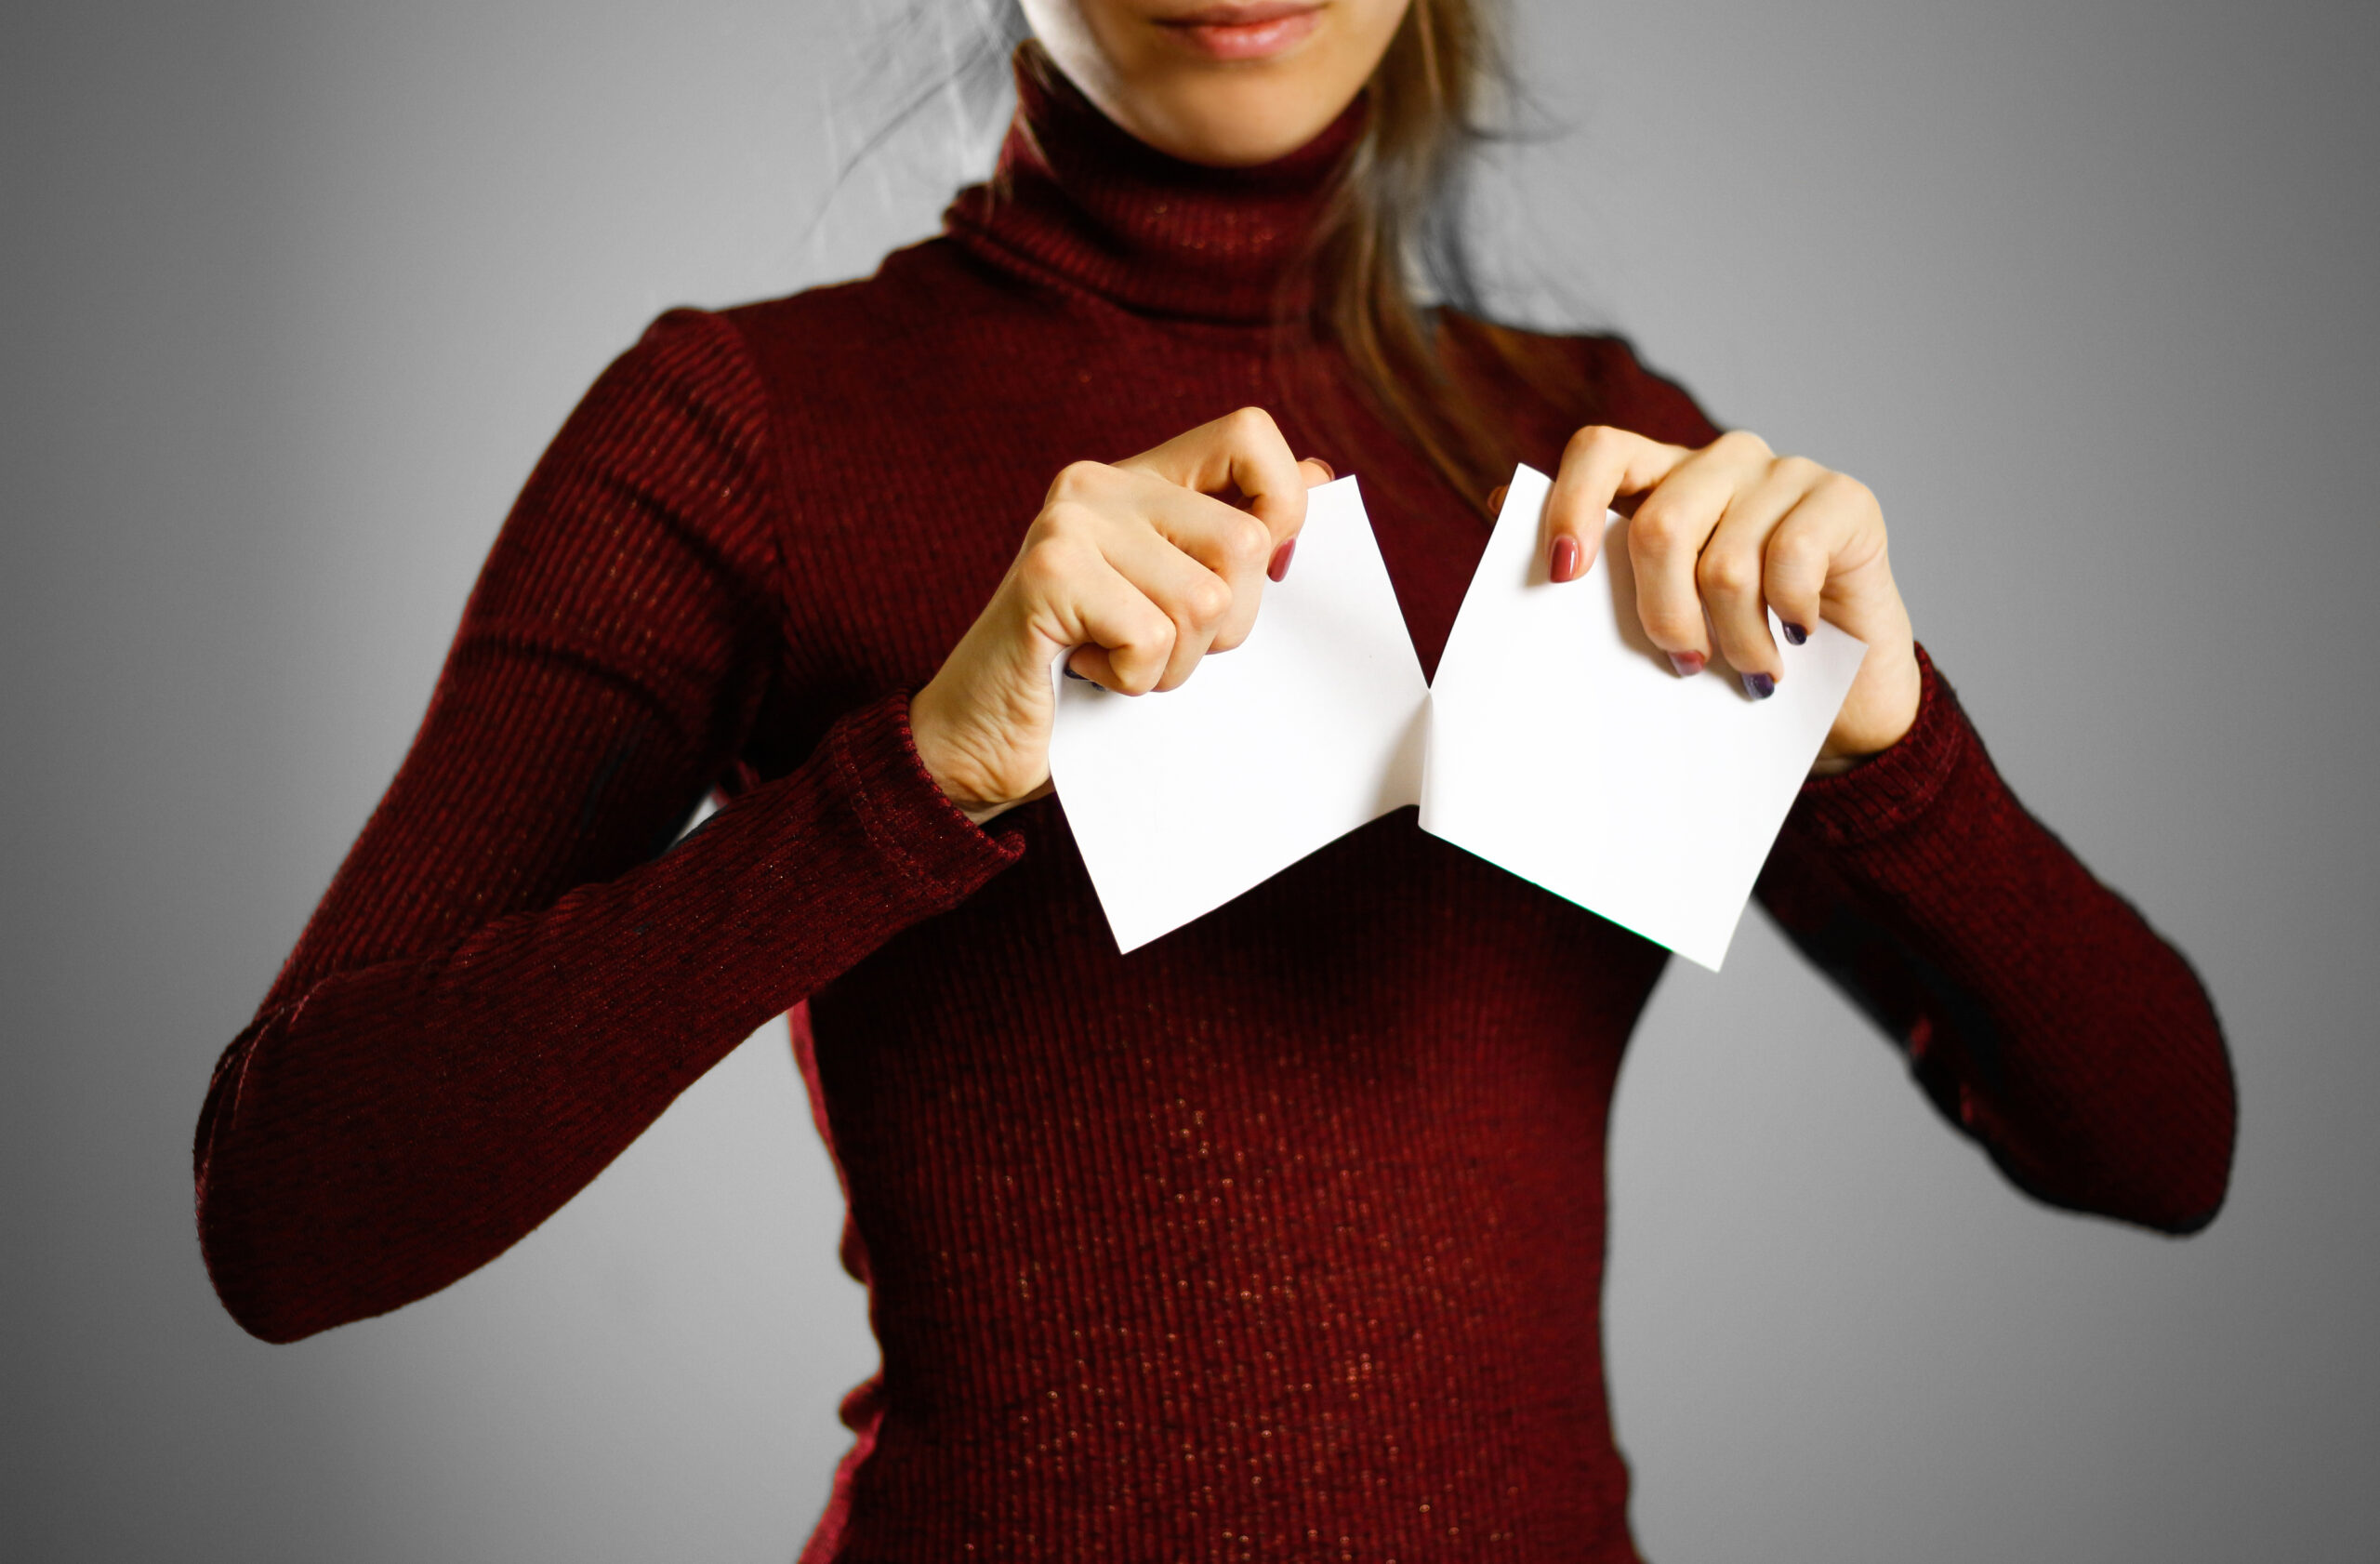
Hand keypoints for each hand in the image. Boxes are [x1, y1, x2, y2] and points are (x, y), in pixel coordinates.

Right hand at [911, 408, 1332, 822]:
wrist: (978, 743)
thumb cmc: (1088, 680)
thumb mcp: (1180, 606)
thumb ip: (1237, 540)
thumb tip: (1318, 477)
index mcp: (1140, 480)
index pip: (1250, 435)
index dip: (1281, 506)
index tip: (1253, 576)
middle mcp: (1101, 484)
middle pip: (1245, 542)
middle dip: (1224, 628)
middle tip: (1154, 646)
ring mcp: (1070, 524)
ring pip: (1206, 601)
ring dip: (1174, 664)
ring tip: (1115, 662)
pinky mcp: (1047, 575)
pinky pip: (1153, 636)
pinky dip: (1133, 680)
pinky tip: (1085, 671)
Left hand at [1538, 426, 1920, 771]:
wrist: (1841, 697)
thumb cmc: (1732, 653)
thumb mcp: (1652, 621)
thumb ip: (1590, 570)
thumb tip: (1496, 504)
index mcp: (1661, 480)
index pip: (1600, 450)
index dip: (1573, 503)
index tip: (1564, 573)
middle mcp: (1720, 463)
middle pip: (1660, 524)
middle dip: (1661, 615)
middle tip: (1682, 665)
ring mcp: (1784, 474)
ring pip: (1725, 560)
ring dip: (1735, 640)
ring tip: (1750, 673)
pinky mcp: (1844, 498)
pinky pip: (1792, 557)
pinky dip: (1786, 618)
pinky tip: (1797, 638)